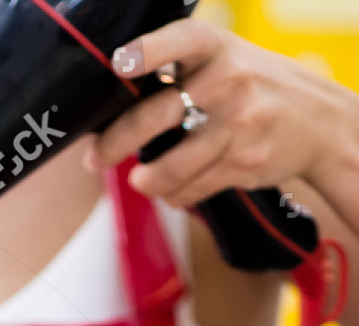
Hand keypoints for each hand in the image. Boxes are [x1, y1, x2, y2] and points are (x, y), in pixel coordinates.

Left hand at [85, 20, 358, 208]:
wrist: (321, 122)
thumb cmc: (254, 89)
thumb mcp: (225, 62)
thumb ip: (178, 73)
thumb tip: (110, 107)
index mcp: (218, 48)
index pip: (181, 40)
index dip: (149, 51)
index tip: (121, 63)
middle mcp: (230, 80)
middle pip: (154, 117)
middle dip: (113, 144)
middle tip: (94, 158)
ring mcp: (240, 122)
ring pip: (168, 168)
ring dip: (146, 181)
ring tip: (141, 180)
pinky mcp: (244, 161)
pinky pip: (188, 189)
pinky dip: (174, 194)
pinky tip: (176, 187)